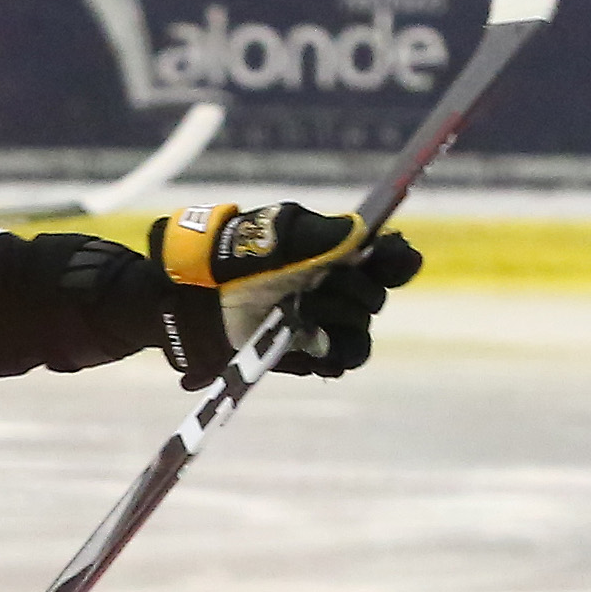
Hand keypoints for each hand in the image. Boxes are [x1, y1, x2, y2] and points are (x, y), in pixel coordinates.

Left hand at [146, 202, 425, 386]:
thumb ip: (320, 233)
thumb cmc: (232, 257)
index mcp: (337, 253)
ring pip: (361, 331)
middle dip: (349, 291)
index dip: (396, 259)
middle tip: (311, 286)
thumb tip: (361, 233)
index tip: (385, 258)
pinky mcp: (308, 352)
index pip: (389, 257)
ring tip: (303, 315)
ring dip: (339, 321)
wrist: (194, 297)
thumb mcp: (277, 233)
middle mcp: (338, 287)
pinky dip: (338, 355)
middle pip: (375, 296)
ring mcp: (325, 321)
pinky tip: (319, 346)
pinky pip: (343, 359)